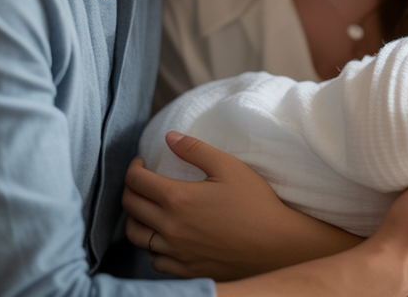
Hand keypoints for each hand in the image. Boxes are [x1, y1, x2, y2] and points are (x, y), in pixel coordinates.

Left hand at [123, 132, 360, 278]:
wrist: (277, 245)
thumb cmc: (256, 203)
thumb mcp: (229, 167)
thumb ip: (195, 149)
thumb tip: (169, 137)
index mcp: (178, 199)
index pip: (136, 182)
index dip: (134, 168)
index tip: (142, 163)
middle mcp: (170, 227)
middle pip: (130, 207)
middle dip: (130, 189)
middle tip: (142, 181)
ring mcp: (177, 252)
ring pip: (137, 236)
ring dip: (136, 219)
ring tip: (147, 209)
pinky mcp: (187, 270)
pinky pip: (155, 260)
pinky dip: (153, 247)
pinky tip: (165, 237)